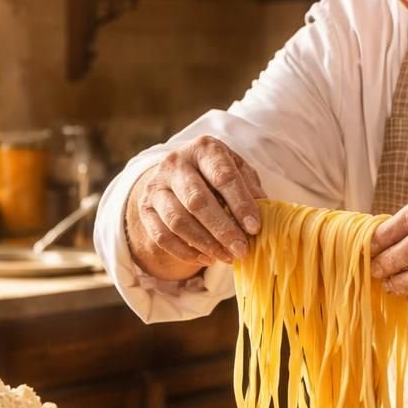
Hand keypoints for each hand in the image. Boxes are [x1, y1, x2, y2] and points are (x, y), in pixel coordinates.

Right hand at [126, 136, 266, 279]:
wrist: (179, 174)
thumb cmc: (216, 173)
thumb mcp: (237, 171)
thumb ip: (250, 188)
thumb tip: (262, 211)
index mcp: (203, 148)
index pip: (223, 176)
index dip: (240, 204)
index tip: (254, 228)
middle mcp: (175, 163)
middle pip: (197, 200)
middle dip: (222, 229)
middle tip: (241, 250)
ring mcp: (156, 186)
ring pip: (178, 221)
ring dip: (205, 243)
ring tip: (227, 257)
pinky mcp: (145, 208)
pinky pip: (162, 236)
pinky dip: (185, 252)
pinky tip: (206, 258)